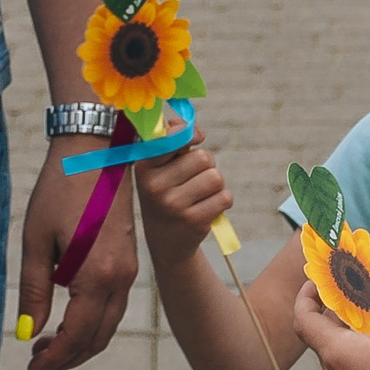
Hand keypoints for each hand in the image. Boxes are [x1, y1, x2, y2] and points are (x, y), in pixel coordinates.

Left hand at [19, 137, 138, 369]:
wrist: (98, 152)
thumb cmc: (61, 190)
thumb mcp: (37, 241)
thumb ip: (34, 290)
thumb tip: (27, 333)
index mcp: (96, 275)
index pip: (76, 336)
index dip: (53, 359)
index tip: (30, 368)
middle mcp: (121, 278)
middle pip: (98, 338)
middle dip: (68, 357)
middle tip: (36, 360)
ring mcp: (129, 270)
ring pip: (110, 325)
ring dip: (81, 342)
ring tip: (47, 343)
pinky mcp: (129, 260)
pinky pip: (114, 305)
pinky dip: (93, 322)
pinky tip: (68, 316)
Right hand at [136, 139, 233, 267]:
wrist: (166, 242)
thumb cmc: (166, 193)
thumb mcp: (158, 169)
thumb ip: (172, 142)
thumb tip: (190, 128)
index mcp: (144, 167)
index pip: (174, 139)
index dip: (190, 134)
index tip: (196, 137)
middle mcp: (155, 186)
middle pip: (203, 158)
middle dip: (206, 165)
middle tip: (195, 177)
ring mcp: (174, 206)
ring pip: (216, 177)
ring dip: (215, 184)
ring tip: (200, 193)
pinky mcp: (194, 222)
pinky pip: (225, 197)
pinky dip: (222, 200)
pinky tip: (207, 207)